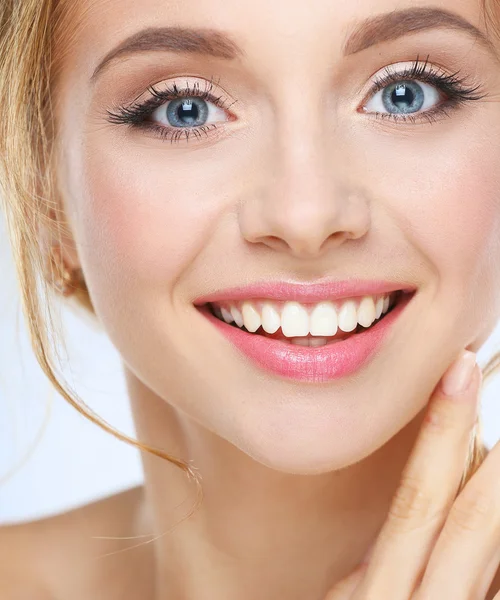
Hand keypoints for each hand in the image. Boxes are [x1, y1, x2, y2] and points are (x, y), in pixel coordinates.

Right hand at [326, 350, 499, 599]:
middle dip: (497, 457)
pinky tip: (499, 491)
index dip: (442, 431)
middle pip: (471, 520)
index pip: (417, 498)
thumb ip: (372, 560)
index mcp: (381, 596)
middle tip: (494, 381)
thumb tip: (405, 506)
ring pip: (499, 551)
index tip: (459, 372)